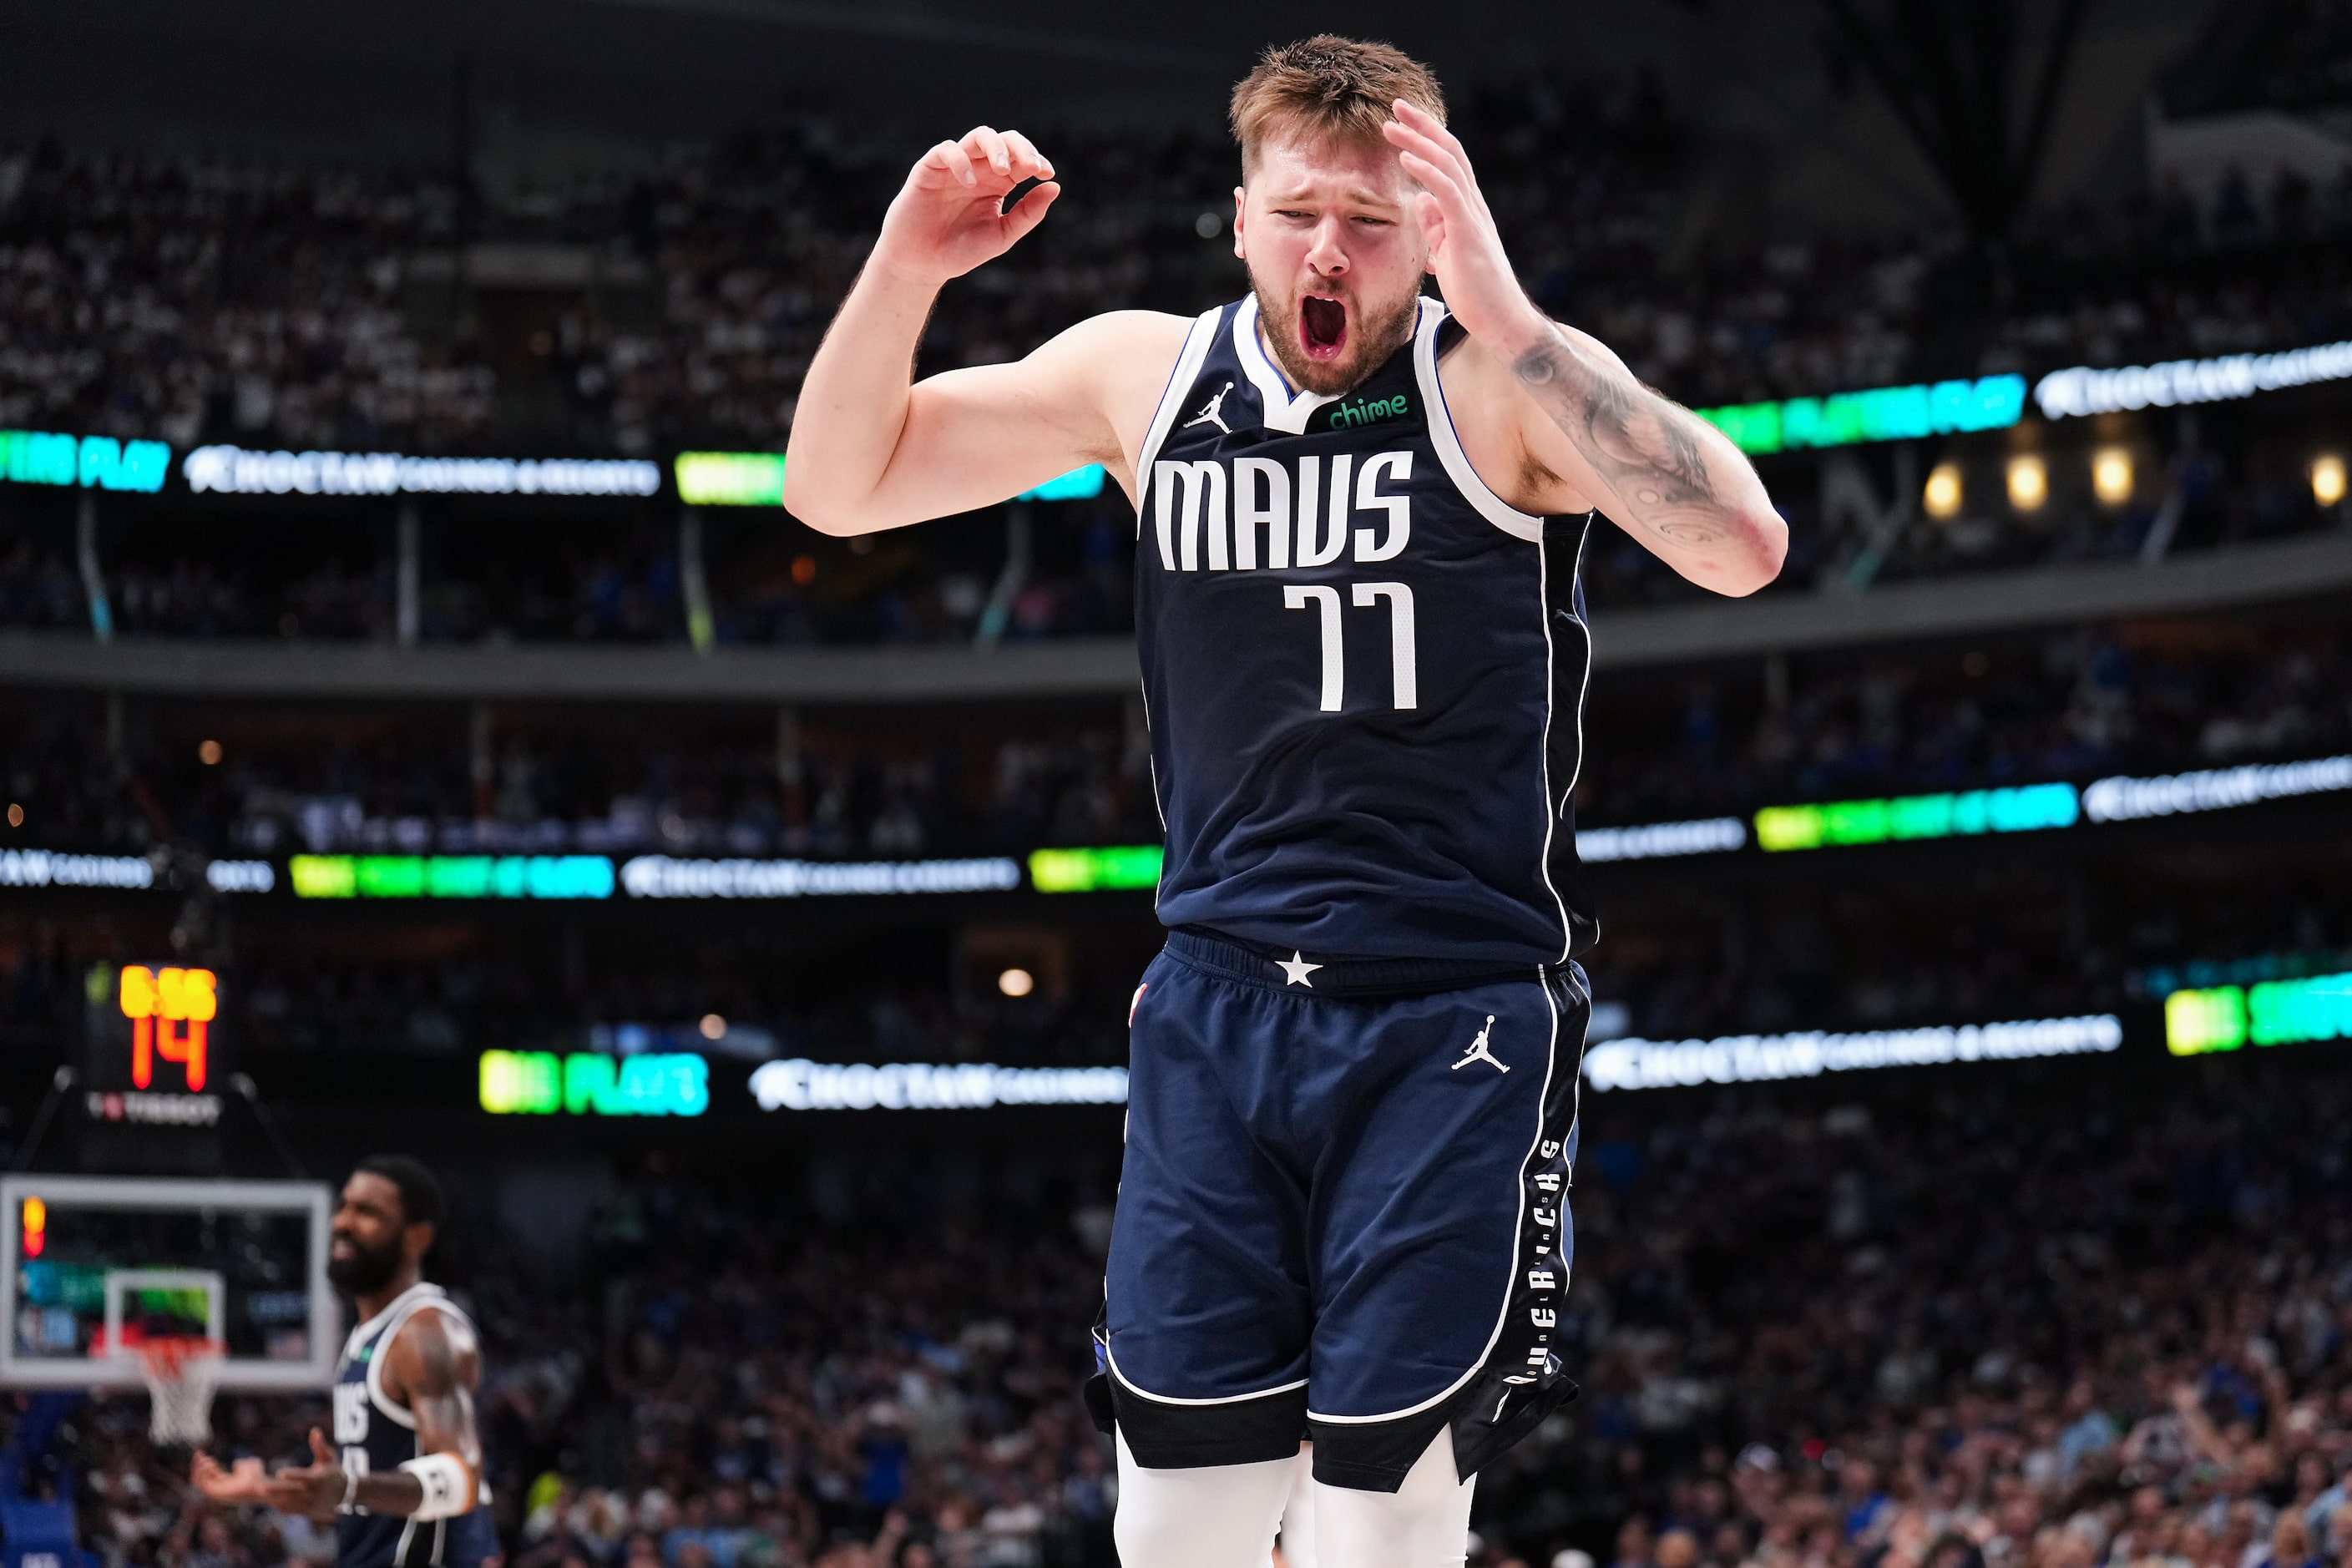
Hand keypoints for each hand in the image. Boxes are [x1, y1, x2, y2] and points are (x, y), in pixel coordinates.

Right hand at [190, 1451, 270, 1504]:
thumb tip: (236, 1463)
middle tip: (199, 1454)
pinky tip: (204, 1464)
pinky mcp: (214, 1494)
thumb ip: (242, 1465)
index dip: (205, 1465)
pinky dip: (199, 1474)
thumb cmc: (257, 1477)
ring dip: (197, 1468)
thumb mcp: (249, 1466)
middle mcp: (219, 1489)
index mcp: (226, 1484)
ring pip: (198, 1481)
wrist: (260, 1484)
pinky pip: (200, 1484)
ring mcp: (216, 1493)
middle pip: (202, 1478)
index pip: (210, 1475)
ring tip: (203, 1458)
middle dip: (198, 1466)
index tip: (205, 1456)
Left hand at [258, 1429, 348, 1520]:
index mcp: (318, 1479)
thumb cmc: (333, 1471)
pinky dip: (281, 1506)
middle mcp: (314, 1493)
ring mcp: (310, 1504)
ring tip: (263, 1493)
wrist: (344, 1493)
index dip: (292, 1475)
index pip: (303, 1477)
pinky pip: (291, 1510)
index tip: (279, 1474)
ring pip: (290, 1503)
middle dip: (277, 1490)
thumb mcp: (329, 1457)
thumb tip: (314, 1430)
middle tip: (262, 1487)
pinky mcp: (308, 1511)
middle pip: (293, 1492)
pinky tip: (272, 1500)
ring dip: (277, 1499)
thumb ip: (319, 1445)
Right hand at [875, 126, 1058, 287]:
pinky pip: (946, 151)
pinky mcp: (929, 169)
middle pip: (1004, 140)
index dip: (1036, 160)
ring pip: (978, 137)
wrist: (922, 265)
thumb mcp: (1002, 236)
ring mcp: (954, 167)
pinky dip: (961, 161)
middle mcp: (978, 169)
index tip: (1046, 173)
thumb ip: (1028, 214)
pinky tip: (969, 183)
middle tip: (1032, 168)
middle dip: (1021, 148)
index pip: (1021, 159)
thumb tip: (1054, 186)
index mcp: (998, 183)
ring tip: (1003, 170)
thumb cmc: (961, 251)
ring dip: (995, 148)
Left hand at [1381, 100, 1545, 354]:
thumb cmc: (1474, 290)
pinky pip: (1448, 192)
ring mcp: (1472, 216)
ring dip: (1417, 141)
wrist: (1499, 319)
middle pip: (1448, 151)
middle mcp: (1472, 204)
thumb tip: (1420, 201)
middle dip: (1422, 126)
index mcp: (1465, 207)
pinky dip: (1427, 171)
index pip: (1447, 160)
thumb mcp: (1445, 252)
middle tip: (1395, 105)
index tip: (1400, 121)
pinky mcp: (1468, 232)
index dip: (1425, 137)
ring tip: (1391, 126)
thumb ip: (1435, 225)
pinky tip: (1408, 158)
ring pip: (1447, 164)